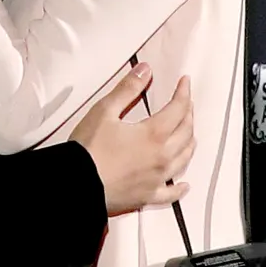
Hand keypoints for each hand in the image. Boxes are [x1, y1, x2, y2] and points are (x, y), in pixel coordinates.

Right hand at [69, 63, 194, 215]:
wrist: (76, 184)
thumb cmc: (88, 150)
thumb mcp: (105, 111)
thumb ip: (127, 89)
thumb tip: (144, 71)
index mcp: (153, 134)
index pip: (178, 108)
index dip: (183, 93)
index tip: (185, 83)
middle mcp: (161, 157)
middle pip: (185, 132)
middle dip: (188, 114)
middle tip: (185, 104)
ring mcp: (156, 178)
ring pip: (183, 159)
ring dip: (189, 143)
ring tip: (188, 134)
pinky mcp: (147, 195)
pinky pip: (171, 193)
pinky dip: (180, 188)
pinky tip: (183, 185)